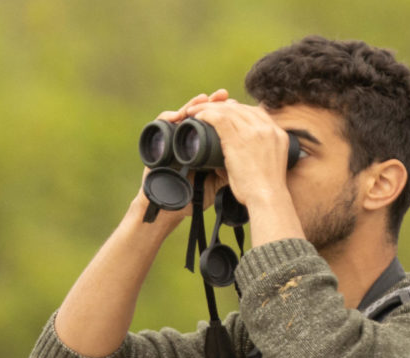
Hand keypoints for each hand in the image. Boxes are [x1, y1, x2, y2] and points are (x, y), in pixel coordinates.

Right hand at [131, 90, 230, 224]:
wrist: (170, 209)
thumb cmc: (194, 197)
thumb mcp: (219, 179)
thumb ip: (233, 164)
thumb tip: (253, 150)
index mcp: (205, 145)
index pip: (217, 122)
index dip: (227, 112)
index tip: (238, 104)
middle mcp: (189, 138)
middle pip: (201, 113)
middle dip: (212, 103)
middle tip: (222, 95)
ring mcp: (173, 139)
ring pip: (182, 114)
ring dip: (192, 105)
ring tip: (202, 99)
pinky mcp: (156, 143)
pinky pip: (162, 123)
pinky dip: (169, 116)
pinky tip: (179, 115)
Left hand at [176, 99, 291, 209]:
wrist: (268, 198)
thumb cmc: (265, 190)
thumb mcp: (268, 164)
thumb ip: (258, 153)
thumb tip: (236, 154)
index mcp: (278, 133)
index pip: (255, 112)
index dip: (237, 110)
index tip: (223, 113)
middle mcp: (268, 128)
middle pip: (241, 108)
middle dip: (220, 106)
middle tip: (205, 109)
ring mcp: (254, 132)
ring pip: (228, 110)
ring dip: (209, 108)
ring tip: (195, 111)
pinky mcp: (239, 139)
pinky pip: (219, 119)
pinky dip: (206, 114)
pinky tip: (198, 116)